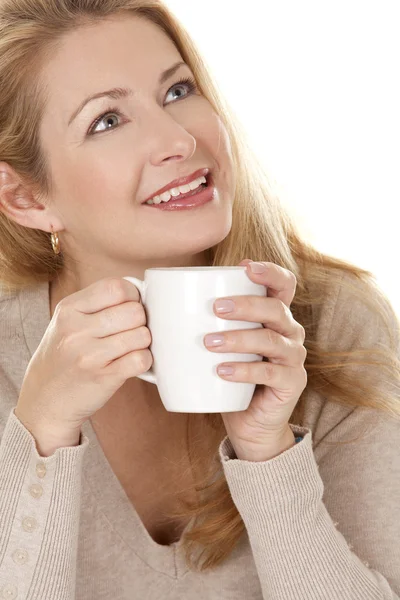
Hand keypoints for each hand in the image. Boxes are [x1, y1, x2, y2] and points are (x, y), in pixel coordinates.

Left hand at [203, 259, 306, 460]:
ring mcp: (293, 357)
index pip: (283, 284)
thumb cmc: (229, 375)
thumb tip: (154, 301)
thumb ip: (202, 321)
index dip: (269, 271)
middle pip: (276, 308)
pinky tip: (222, 371)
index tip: (245, 267)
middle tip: (216, 307)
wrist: (250, 422)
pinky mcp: (291, 383)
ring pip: (271, 340)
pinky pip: (271, 373)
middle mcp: (290, 331)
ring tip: (209, 343)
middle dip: (246, 304)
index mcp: (275, 314)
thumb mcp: (219, 344)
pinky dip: (245, 371)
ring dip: (239, 338)